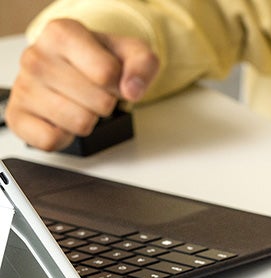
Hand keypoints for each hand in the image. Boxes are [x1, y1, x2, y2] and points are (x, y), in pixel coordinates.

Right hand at [6, 18, 158, 150]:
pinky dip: (66, 136)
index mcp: (61, 33)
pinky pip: (52, 141)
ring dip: (89, 119)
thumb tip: (132, 89)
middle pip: (99, 103)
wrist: (73, 67)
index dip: (120, 83)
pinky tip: (63, 117)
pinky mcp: (17, 116)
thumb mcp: (132, 52)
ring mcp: (24, 87)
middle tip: (97, 91)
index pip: (106, 74)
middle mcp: (36, 57)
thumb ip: (143, 64)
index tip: (113, 76)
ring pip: (79, 124)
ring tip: (81, 102)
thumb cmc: (100, 59)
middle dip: (107, 102)